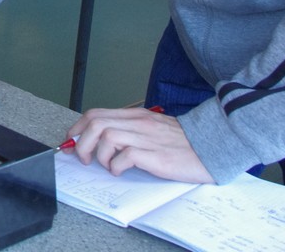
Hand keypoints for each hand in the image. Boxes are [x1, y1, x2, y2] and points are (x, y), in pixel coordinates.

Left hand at [65, 107, 213, 183]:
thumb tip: (104, 141)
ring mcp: (146, 137)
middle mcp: (138, 122)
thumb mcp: (153, 128)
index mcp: (136, 115)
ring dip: (99, 155)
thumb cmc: (183, 142)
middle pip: (95, 123)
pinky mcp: (155, 155)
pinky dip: (116, 166)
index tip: (71, 141)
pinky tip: (122, 171)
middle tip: (84, 158)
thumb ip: (131, 130)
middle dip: (80, 142)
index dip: (77, 128)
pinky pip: (125, 156)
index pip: (95, 114)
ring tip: (107, 166)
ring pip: (106, 137)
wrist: (213, 146)